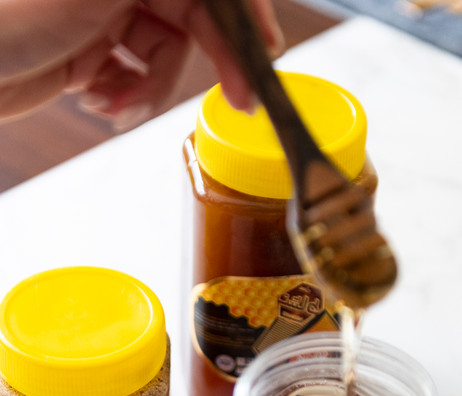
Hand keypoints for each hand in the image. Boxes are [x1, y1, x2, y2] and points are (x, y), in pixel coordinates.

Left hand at [0, 0, 283, 123]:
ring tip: (118, 103)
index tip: (264, 54)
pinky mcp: (89, 51)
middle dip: (209, 61)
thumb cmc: (9, 20)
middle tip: (237, 100)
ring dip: (151, 89)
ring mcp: (103, 14)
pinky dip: (126, 97)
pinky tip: (99, 101)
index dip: (241, 18)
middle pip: (192, 18)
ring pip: (164, 56)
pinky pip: (134, 76)